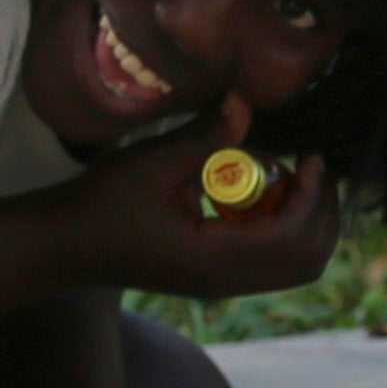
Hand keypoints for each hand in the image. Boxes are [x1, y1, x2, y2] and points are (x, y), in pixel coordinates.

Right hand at [59, 95, 336, 299]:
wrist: (64, 245)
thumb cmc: (102, 202)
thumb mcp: (154, 163)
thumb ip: (206, 137)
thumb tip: (245, 101)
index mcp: (215, 259)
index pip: (292, 236)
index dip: (312, 195)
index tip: (311, 158)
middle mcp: (226, 282)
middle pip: (307, 262)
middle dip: (322, 213)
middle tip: (311, 170)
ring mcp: (222, 286)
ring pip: (293, 268)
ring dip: (304, 225)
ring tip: (286, 182)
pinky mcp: (215, 280)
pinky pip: (270, 265)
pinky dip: (282, 233)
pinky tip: (259, 197)